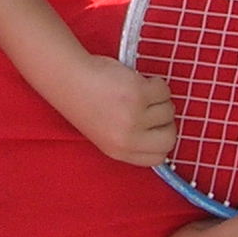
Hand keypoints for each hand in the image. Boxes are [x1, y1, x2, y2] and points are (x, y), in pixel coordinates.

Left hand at [53, 53, 177, 166]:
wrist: (68, 78)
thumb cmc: (85, 100)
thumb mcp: (106, 132)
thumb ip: (130, 139)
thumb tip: (160, 131)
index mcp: (118, 151)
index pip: (157, 158)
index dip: (160, 141)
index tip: (155, 127)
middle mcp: (127, 139)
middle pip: (169, 138)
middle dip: (166, 122)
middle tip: (152, 108)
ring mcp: (134, 117)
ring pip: (168, 110)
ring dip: (158, 99)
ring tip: (137, 91)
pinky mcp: (139, 95)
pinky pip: (164, 91)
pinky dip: (156, 83)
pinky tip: (137, 80)